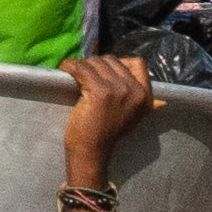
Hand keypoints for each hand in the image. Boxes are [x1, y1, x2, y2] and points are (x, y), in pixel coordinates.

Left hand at [61, 52, 152, 175]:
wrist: (92, 151)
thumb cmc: (107, 133)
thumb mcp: (131, 114)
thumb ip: (133, 95)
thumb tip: (126, 69)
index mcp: (146, 97)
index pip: (137, 63)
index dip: (119, 62)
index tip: (104, 69)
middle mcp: (136, 91)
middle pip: (113, 61)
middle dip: (96, 64)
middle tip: (84, 72)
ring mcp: (119, 90)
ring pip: (97, 63)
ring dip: (82, 65)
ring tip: (74, 71)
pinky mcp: (100, 92)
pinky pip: (83, 69)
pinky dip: (71, 66)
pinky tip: (66, 69)